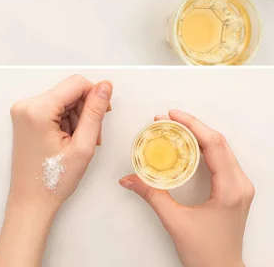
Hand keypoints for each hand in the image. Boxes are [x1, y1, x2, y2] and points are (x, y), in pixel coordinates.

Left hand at [0, 75, 112, 266]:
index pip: (76, 83)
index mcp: (37, 109)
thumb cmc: (53, 180)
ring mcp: (23, 111)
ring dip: (76, 118)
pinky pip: (53, 108)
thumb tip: (105, 87)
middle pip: (69, 92)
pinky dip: (65, 121)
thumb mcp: (83, 145)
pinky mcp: (25, 118)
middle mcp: (26, 105)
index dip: (95, 96)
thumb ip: (95, 112)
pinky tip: (68, 140)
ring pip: (63, 100)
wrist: (31, 200)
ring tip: (80, 143)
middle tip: (92, 138)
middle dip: (85, 111)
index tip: (104, 114)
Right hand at [119, 110, 252, 266]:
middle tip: (167, 119)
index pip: (214, 145)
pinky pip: (221, 159)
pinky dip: (203, 147)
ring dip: (198, 134)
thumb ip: (151, 195)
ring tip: (175, 128)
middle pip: (219, 142)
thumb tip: (129, 179)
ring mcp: (239, 187)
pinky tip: (187, 145)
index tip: (172, 116)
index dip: (193, 126)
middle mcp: (240, 184)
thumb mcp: (174, 221)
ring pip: (221, 148)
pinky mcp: (234, 190)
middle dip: (192, 126)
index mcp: (230, 190)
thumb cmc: (206, 253)